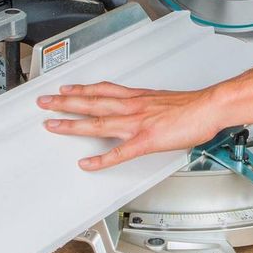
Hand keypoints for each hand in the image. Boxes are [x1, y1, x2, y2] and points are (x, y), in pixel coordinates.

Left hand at [37, 83, 221, 170]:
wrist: (208, 107)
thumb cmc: (192, 105)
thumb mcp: (164, 100)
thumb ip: (149, 105)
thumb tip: (143, 110)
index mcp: (137, 97)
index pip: (102, 90)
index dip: (81, 89)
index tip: (65, 89)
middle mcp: (132, 106)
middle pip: (92, 102)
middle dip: (65, 102)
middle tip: (44, 103)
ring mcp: (137, 123)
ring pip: (98, 122)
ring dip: (72, 124)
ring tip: (52, 125)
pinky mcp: (145, 141)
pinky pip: (119, 152)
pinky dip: (101, 159)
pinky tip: (87, 164)